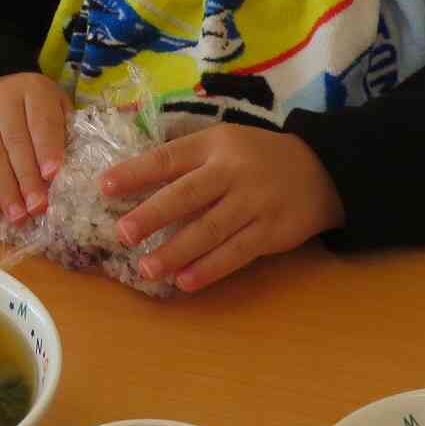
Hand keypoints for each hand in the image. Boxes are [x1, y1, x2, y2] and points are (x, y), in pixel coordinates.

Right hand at [0, 72, 70, 221]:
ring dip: (4, 187)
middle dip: (27, 178)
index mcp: (33, 90)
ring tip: (16, 214)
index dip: (46, 148)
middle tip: (36, 206)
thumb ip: (64, 131)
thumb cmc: (35, 106)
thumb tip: (69, 171)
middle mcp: (3, 99)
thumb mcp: (56, 105)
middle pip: (15, 142)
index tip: (52, 175)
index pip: (41, 121)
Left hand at [99, 122, 343, 290]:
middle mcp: (232, 171)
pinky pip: (236, 253)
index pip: (168, 158)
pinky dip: (209, 268)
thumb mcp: (223, 144)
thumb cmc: (255, 158)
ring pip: (209, 229)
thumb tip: (133, 184)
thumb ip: (186, 162)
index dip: (135, 172)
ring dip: (176, 251)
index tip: (103, 186)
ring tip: (147, 268)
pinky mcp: (271, 232)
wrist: (321, 171)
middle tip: (122, 233)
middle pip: (187, 194)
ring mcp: (253, 203)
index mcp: (214, 145)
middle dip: (152, 214)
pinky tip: (185, 281)